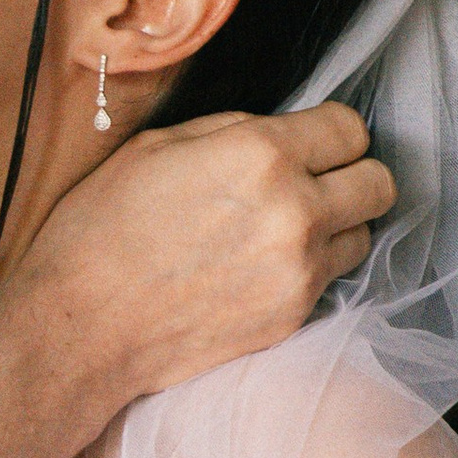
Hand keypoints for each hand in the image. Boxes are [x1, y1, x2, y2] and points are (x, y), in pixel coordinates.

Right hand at [0, 104, 395, 457]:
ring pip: (364, 235)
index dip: (329, 133)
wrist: (79, 329)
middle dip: (351, 176)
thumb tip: (274, 133)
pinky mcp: (291, 318)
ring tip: (286, 230)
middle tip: (314, 183)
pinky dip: (310, 269)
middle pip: (379, 182)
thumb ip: (230, 131)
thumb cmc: (99, 232)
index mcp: (261, 154)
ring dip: (338, 227)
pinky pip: (331, 280)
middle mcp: (295, 211)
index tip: (310, 143)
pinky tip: (262, 268)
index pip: (350, 128)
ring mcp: (298, 271)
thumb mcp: (154, 148)